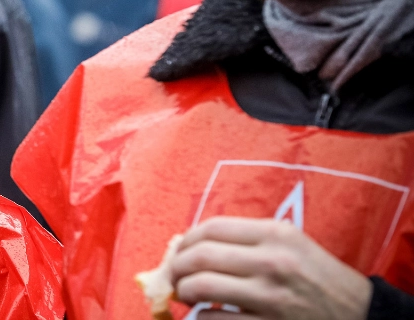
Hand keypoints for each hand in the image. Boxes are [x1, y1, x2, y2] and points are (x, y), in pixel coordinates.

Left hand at [169, 216, 371, 318]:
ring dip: (183, 292)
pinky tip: (204, 316)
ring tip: (184, 296)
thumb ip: (248, 240)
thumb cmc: (319, 278)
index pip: (211, 227)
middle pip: (199, 256)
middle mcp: (273, 262)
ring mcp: (271, 297)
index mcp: (276, 234)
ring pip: (201, 287)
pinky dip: (200, 318)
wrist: (362, 315)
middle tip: (174, 277)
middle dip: (176, 267)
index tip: (179, 251)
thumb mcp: (292, 245)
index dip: (185, 240)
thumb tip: (193, 244)